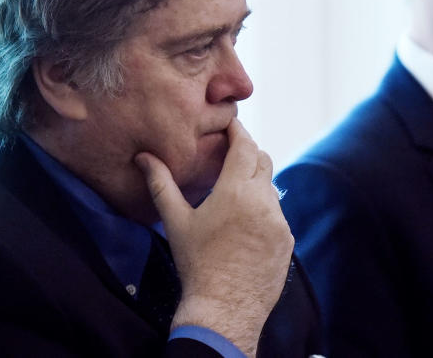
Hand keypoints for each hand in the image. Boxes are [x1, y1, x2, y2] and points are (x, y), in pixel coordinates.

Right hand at [136, 118, 293, 356]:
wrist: (223, 308)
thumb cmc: (195, 264)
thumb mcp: (176, 222)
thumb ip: (161, 184)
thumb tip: (144, 158)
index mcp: (236, 191)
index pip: (245, 146)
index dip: (238, 131)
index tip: (230, 124)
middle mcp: (263, 201)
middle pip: (263, 161)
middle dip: (248, 153)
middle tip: (230, 154)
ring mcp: (279, 221)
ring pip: (271, 188)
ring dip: (256, 184)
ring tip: (234, 194)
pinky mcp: (287, 240)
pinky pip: (277, 214)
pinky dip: (264, 210)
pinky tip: (245, 224)